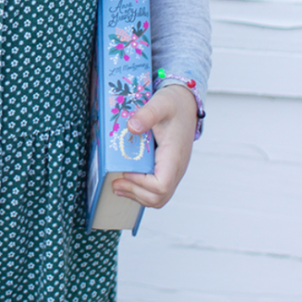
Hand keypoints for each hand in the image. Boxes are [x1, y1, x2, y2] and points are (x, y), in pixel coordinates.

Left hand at [111, 84, 198, 209]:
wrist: (185, 104)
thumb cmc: (175, 104)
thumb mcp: (161, 103)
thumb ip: (147, 114)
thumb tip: (131, 127)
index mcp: (174, 155)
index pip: (161, 185)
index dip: (141, 183)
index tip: (127, 171)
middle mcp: (176, 168)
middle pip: (159, 197)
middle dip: (135, 193)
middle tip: (115, 183)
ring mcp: (173, 171)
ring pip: (158, 198)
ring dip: (137, 195)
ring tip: (118, 186)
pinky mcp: (169, 169)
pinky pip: (157, 190)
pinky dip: (142, 191)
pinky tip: (127, 182)